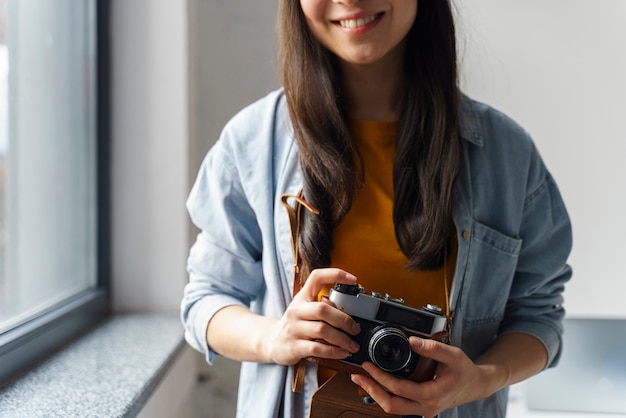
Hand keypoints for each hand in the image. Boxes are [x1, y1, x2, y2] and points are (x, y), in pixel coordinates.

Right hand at [261, 268, 361, 365]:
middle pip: (322, 309)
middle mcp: (297, 310)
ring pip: (322, 330)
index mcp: (302, 297)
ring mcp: (293, 328)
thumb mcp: (305, 308)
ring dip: (342, 339)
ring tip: (353, 345)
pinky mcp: (293, 347)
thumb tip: (352, 308)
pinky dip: (333, 351)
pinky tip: (342, 353)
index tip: (353, 281)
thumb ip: (324, 305)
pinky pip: (316, 348)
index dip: (335, 275)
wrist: (271, 341)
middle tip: (356, 329)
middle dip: (344, 319)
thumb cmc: (295, 324)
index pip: (316, 277)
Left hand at [350, 337, 497, 417]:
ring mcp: (423, 409)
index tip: (369, 365)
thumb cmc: (465, 371)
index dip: (381, 378)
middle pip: (391, 406)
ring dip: (376, 394)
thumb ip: (432, 347)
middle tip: (358, 376)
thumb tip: (411, 340)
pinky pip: (399, 405)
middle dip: (372, 391)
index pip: (400, 389)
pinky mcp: (421, 406)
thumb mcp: (453, 354)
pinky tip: (377, 383)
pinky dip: (386, 394)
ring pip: (394, 408)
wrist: (476, 384)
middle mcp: (426, 406)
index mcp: (433, 395)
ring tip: (363, 379)